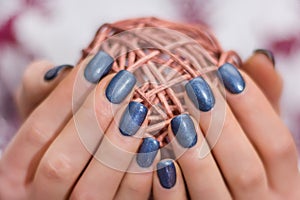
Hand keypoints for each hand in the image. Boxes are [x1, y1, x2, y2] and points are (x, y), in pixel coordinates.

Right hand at [0, 51, 158, 199]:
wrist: (80, 172)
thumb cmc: (62, 136)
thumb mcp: (44, 114)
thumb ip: (42, 90)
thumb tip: (61, 73)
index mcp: (13, 174)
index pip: (37, 132)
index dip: (69, 95)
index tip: (100, 63)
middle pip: (60, 165)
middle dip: (94, 119)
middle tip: (122, 82)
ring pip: (90, 191)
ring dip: (118, 146)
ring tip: (138, 109)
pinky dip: (139, 175)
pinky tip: (152, 143)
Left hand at [152, 50, 299, 198]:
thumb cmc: (240, 161)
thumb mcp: (256, 138)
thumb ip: (262, 104)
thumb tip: (258, 57)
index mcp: (284, 182)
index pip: (279, 145)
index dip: (254, 106)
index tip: (226, 70)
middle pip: (246, 168)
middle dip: (220, 125)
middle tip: (196, 89)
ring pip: (215, 190)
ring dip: (193, 153)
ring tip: (176, 119)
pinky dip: (170, 185)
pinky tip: (158, 154)